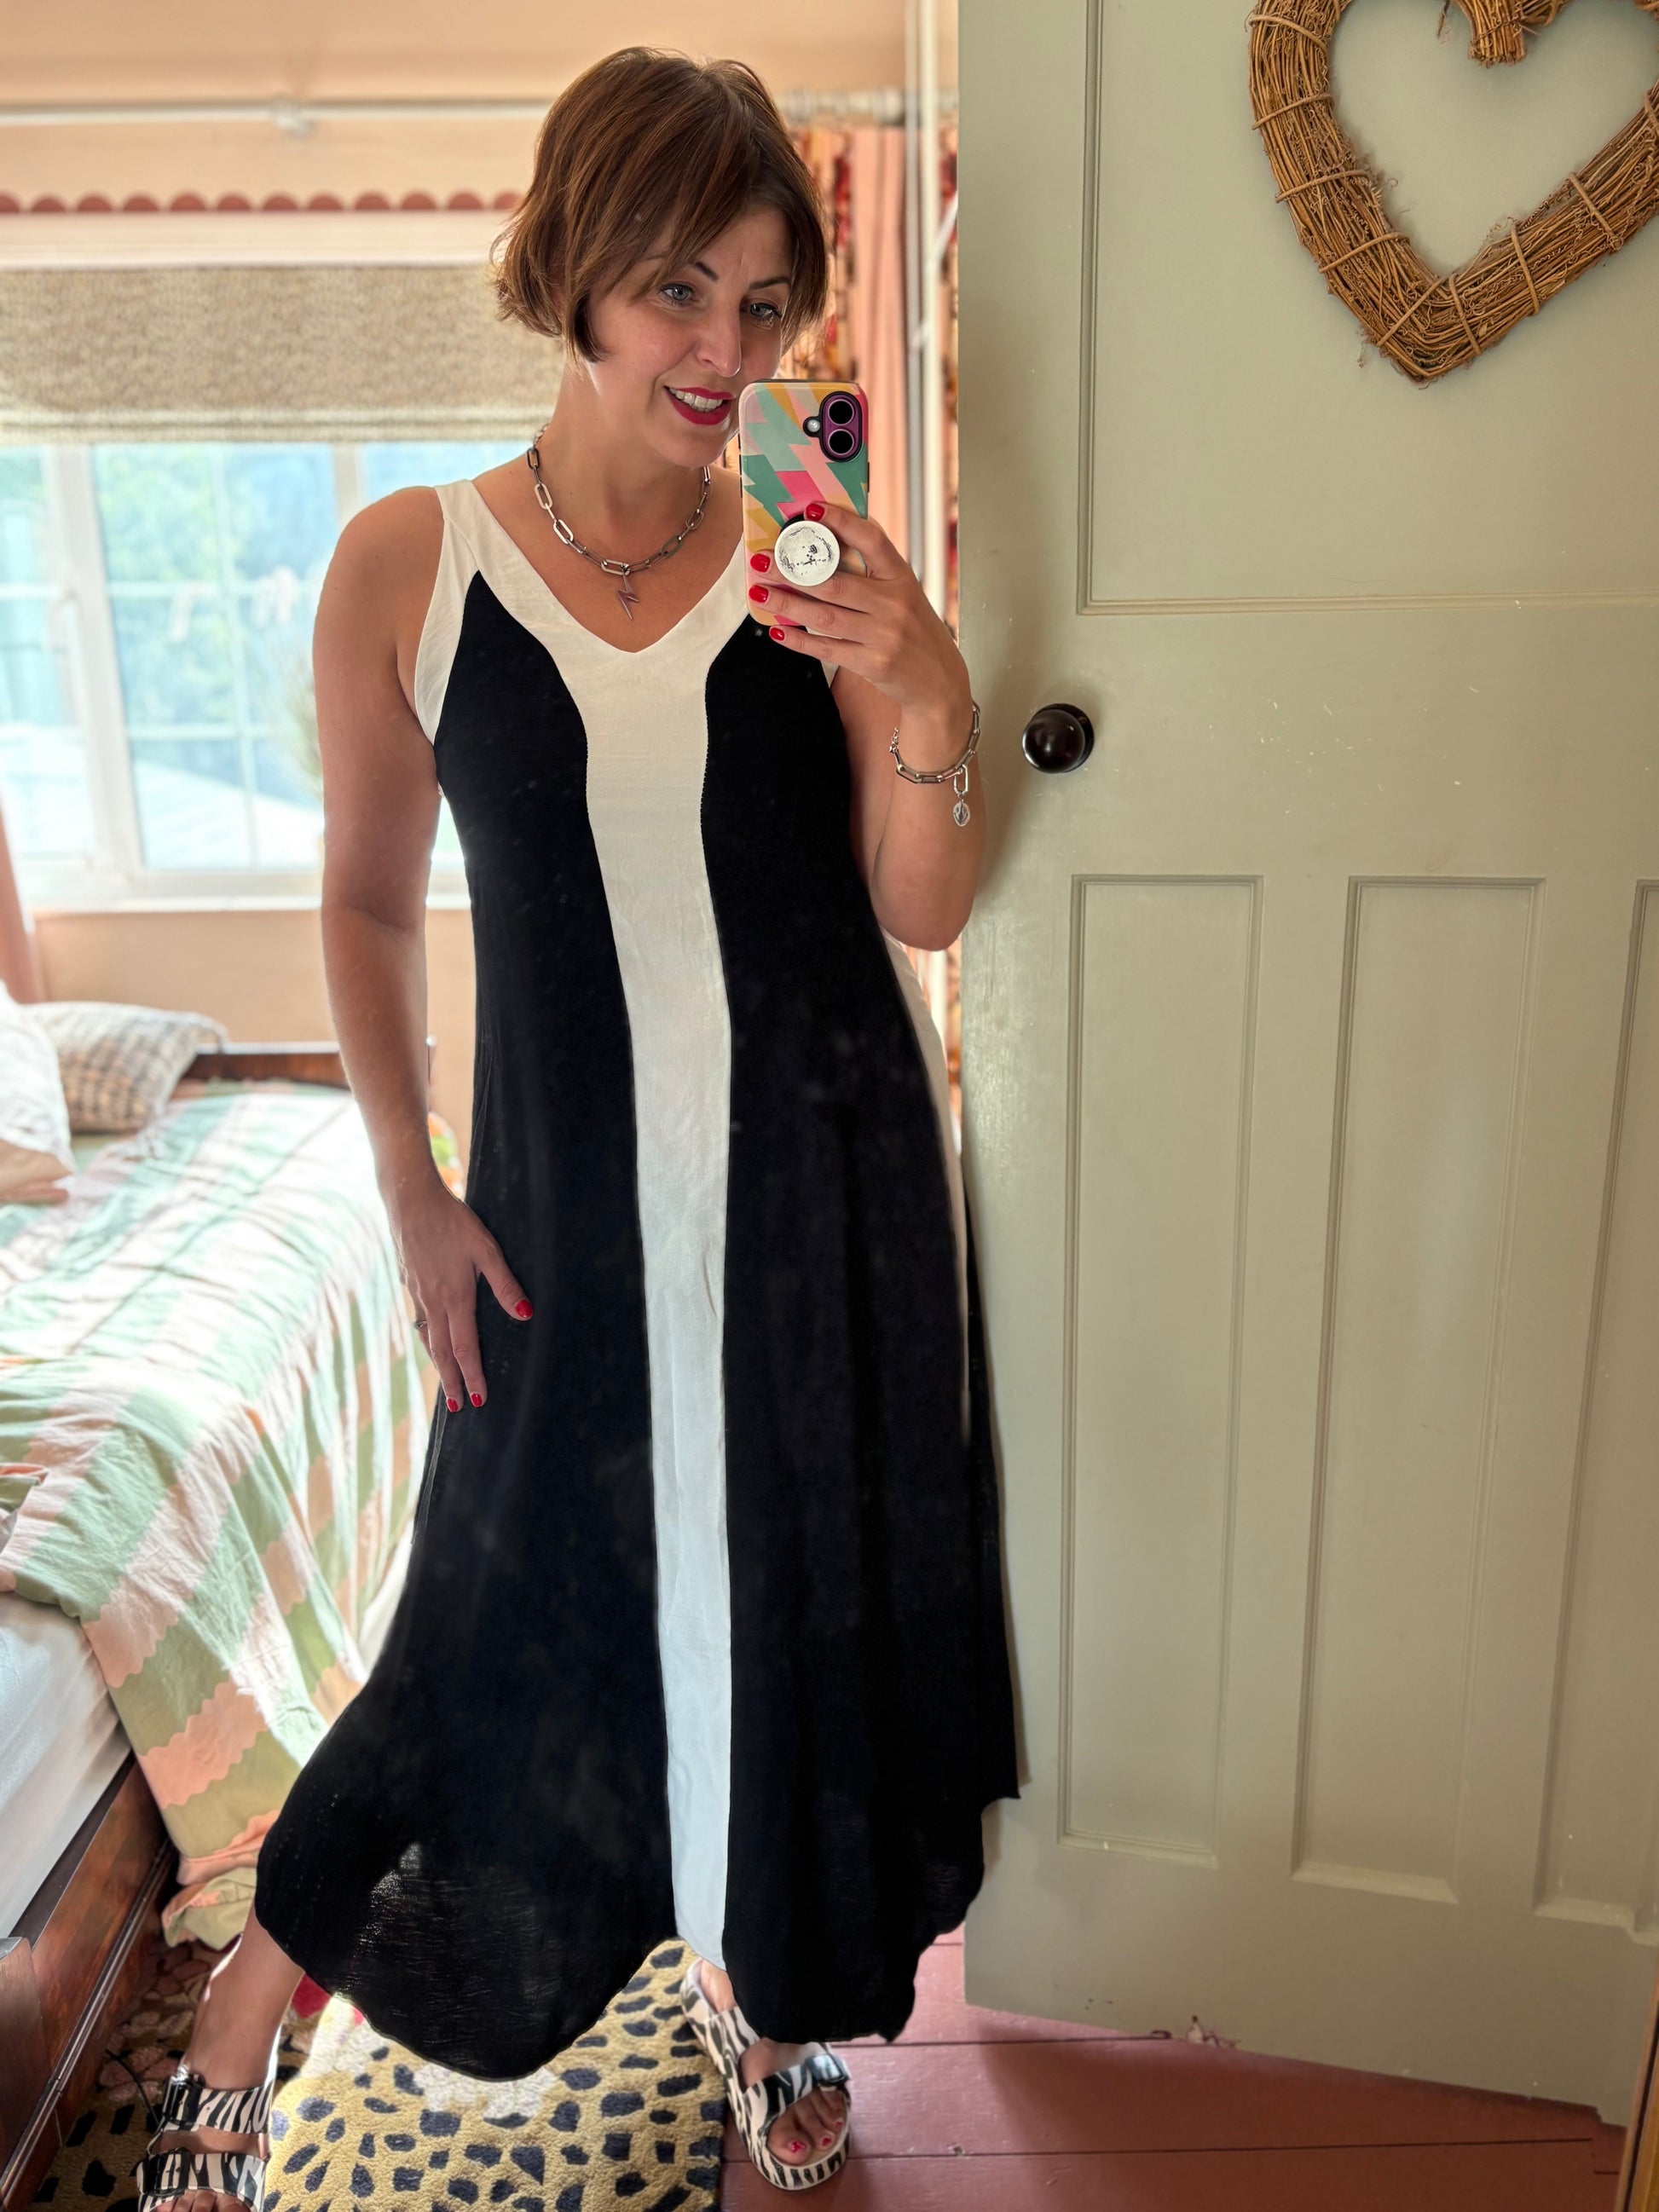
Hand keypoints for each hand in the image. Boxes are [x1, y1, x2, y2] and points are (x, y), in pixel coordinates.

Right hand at [390, 1180, 531, 1411]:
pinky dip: (427, 1339)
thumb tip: (525, 1316)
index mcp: (455, 1297)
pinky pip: (419, 1320)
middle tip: (457, 1407)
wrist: (411, 1202)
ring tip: (445, 1383)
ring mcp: (418, 1293)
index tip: (477, 1399)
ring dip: (437, 1364)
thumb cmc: (453, 1222)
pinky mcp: (411, 1283)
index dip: (472, 1374)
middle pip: (442, 1351)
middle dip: (451, 1381)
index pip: (465, 1347)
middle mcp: (434, 1302)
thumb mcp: (486, 1249)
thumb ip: (505, 1285)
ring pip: (428, 1338)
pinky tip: (430, 1339)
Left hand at [751, 503, 970, 725]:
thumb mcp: (905, 593)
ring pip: (824, 616)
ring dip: (787, 604)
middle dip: (792, 571)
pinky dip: (799, 640)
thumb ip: (875, 570)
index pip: (872, 540)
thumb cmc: (913, 629)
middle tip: (761, 561)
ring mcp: (884, 636)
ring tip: (760, 594)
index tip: (811, 510)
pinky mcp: (872, 663)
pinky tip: (779, 630)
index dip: (842, 522)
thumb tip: (834, 534)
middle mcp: (894, 604)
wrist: (938, 681)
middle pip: (834, 583)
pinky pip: (827, 649)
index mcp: (902, 577)